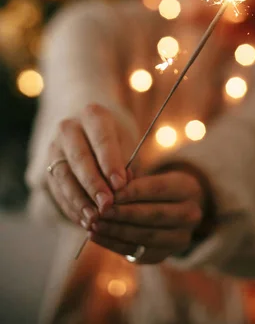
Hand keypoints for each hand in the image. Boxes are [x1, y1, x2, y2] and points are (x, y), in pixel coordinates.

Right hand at [45, 104, 134, 229]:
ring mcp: (54, 148)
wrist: (87, 125)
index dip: (110, 163)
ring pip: (64, 176)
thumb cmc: (115, 134)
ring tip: (94, 220)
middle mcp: (68, 128)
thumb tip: (122, 189)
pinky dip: (71, 208)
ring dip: (79, 201)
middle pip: (79, 158)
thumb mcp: (125, 139)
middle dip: (93, 185)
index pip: (101, 139)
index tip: (120, 185)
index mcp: (93, 115)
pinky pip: (57, 190)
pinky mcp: (46, 168)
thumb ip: (125, 162)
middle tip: (107, 206)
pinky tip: (84, 221)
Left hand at [88, 168, 206, 263]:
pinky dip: (113, 245)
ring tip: (94, 224)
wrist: (172, 209)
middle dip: (123, 214)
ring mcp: (179, 239)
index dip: (132, 192)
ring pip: (145, 237)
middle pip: (154, 215)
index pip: (158, 189)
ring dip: (116, 231)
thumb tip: (108, 188)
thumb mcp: (149, 176)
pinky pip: (136, 252)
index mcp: (189, 188)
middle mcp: (191, 215)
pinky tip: (97, 237)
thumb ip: (130, 180)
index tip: (109, 192)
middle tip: (99, 211)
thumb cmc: (154, 187)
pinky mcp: (163, 255)